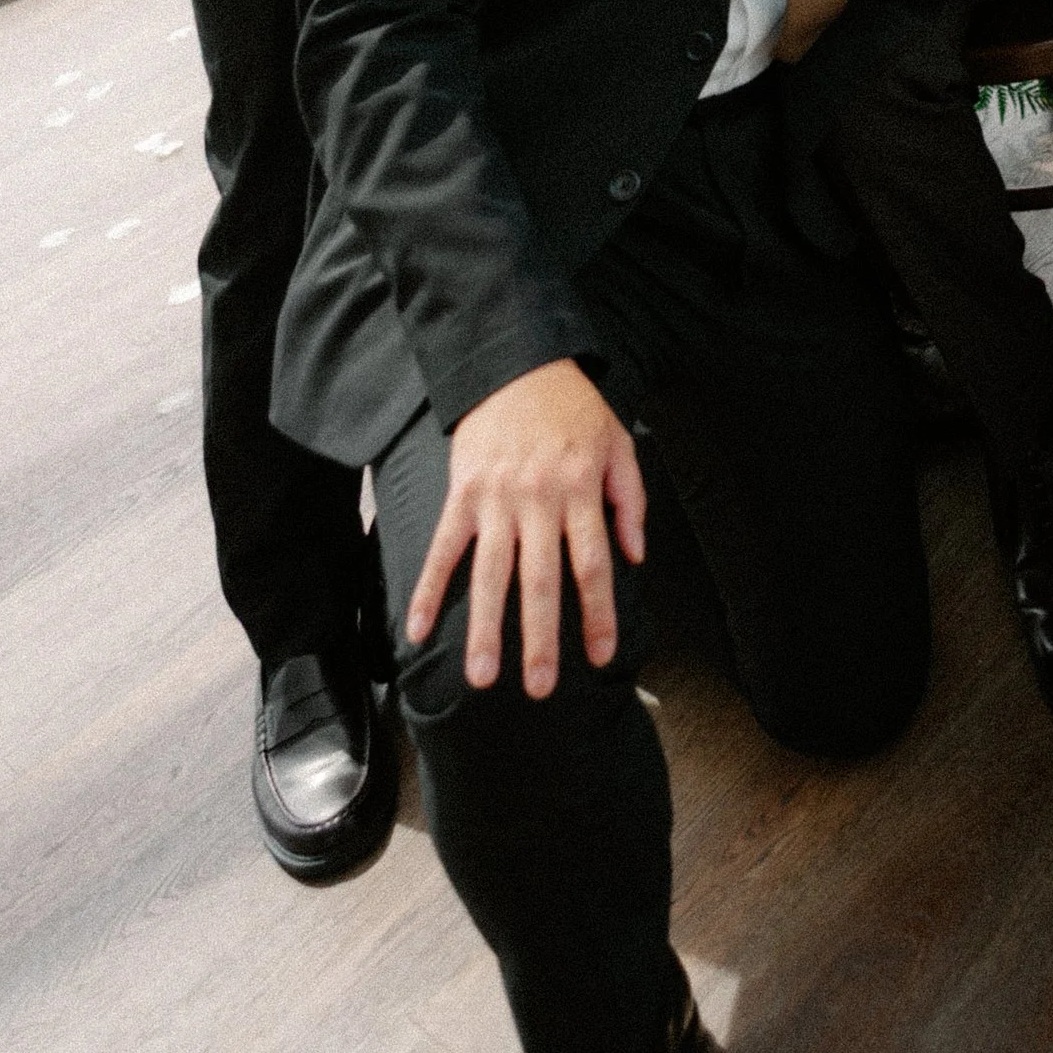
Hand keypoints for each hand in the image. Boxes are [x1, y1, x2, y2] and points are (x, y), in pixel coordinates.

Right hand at [406, 358, 645, 698]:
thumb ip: (630, 501)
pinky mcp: (460, 493)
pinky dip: (427, 590)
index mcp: (580, 489)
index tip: (602, 657)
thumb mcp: (618, 444)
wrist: (516, 362)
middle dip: (540, 638)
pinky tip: (416, 630)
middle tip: (539, 690)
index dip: (598, 613)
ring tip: (480, 677)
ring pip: (490, 574)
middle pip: (541, 580)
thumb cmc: (573, 408)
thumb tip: (636, 557)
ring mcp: (495, 498)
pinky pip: (442, 549)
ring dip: (484, 628)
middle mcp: (538, 499)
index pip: (593, 564)